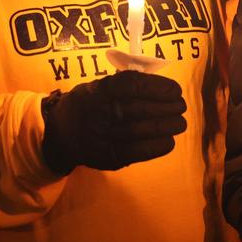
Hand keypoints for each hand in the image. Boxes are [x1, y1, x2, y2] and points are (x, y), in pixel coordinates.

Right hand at [40, 70, 187, 174]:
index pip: (131, 85)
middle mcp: (99, 113)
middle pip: (139, 109)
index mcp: (97, 91)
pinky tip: (169, 141)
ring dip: (166, 127)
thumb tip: (158, 84)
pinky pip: (137, 152)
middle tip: (182, 106)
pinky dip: (157, 147)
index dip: (157, 87)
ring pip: (140, 131)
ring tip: (180, 123)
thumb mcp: (97, 87)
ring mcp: (102, 137)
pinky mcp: (108, 157)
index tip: (175, 90)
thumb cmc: (86, 105)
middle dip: (166, 108)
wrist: (60, 135)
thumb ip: (122, 85)